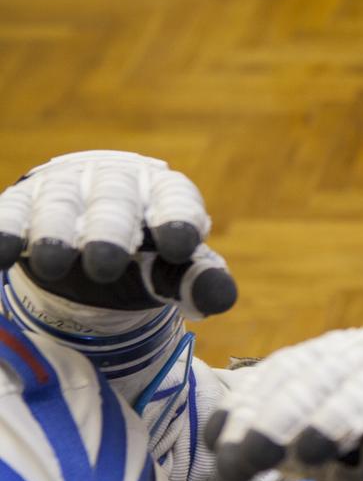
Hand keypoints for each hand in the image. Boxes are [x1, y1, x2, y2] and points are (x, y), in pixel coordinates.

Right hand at [0, 151, 234, 318]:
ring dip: (53, 234)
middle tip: (106, 265)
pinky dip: (4, 231)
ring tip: (52, 263)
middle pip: (114, 204)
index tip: (181, 246)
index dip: (177, 220)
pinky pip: (10, 214)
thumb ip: (196, 280)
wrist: (96, 229)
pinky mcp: (23, 203)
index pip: (175, 201)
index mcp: (164, 194)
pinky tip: (1, 254)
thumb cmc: (149, 252)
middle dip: (109, 233)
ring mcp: (66, 191)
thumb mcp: (176, 267)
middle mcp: (116, 184)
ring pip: (58, 207)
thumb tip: (221, 296)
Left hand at [204, 321, 362, 480]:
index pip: (302, 374)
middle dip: (267, 406)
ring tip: (263, 447)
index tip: (221, 441)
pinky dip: (353, 407)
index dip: (257, 402)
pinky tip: (322, 440)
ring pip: (346, 363)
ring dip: (299, 406)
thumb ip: (336, 461)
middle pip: (315, 363)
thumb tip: (263, 469)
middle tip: (232, 451)